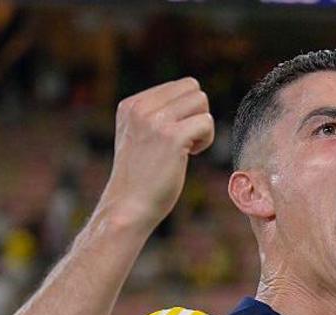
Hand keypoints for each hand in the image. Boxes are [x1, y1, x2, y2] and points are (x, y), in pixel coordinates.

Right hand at [97, 77, 214, 230]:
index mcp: (131, 105)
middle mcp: (141, 107)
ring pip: (201, 101)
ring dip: (202, 126)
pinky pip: (206, 122)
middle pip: (193, 89)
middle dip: (196, 114)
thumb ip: (156, 115)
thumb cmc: (141, 177)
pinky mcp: (172, 137)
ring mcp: (155, 121)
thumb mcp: (139, 136)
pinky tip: (189, 155)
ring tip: (187, 148)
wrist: (129, 206)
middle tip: (185, 140)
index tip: (174, 136)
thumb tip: (194, 97)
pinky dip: (206, 140)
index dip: (185, 112)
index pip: (178, 86)